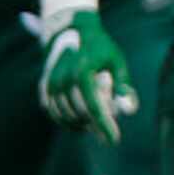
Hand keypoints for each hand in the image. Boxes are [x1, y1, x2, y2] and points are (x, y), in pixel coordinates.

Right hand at [38, 10, 138, 142]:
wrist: (71, 33)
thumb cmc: (100, 49)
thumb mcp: (117, 62)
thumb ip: (123, 86)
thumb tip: (130, 111)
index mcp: (82, 72)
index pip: (94, 107)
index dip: (104, 126)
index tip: (113, 141)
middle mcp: (63, 79)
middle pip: (81, 114)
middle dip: (96, 124)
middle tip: (108, 125)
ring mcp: (50, 84)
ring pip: (67, 116)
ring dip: (82, 123)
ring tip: (95, 120)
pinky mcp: (44, 89)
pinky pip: (55, 113)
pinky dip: (67, 121)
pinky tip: (80, 122)